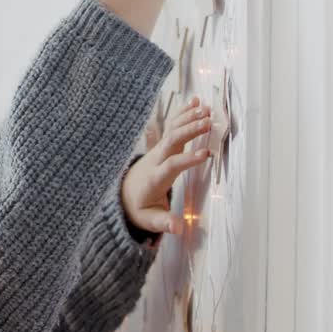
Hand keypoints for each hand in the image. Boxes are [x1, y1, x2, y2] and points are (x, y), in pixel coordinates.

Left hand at [122, 97, 211, 234]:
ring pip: (173, 130)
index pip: (171, 165)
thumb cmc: (139, 208)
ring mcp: (157, 150)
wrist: (123, 195)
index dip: (187, 159)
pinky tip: (196, 103)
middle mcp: (155, 159)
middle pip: (172, 141)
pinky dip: (183, 114)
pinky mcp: (161, 146)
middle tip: (209, 122)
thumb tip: (178, 228)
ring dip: (189, 119)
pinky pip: (172, 127)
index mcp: (155, 178)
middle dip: (190, 130)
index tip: (206, 154)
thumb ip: (163, 222)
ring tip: (207, 110)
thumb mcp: (149, 220)